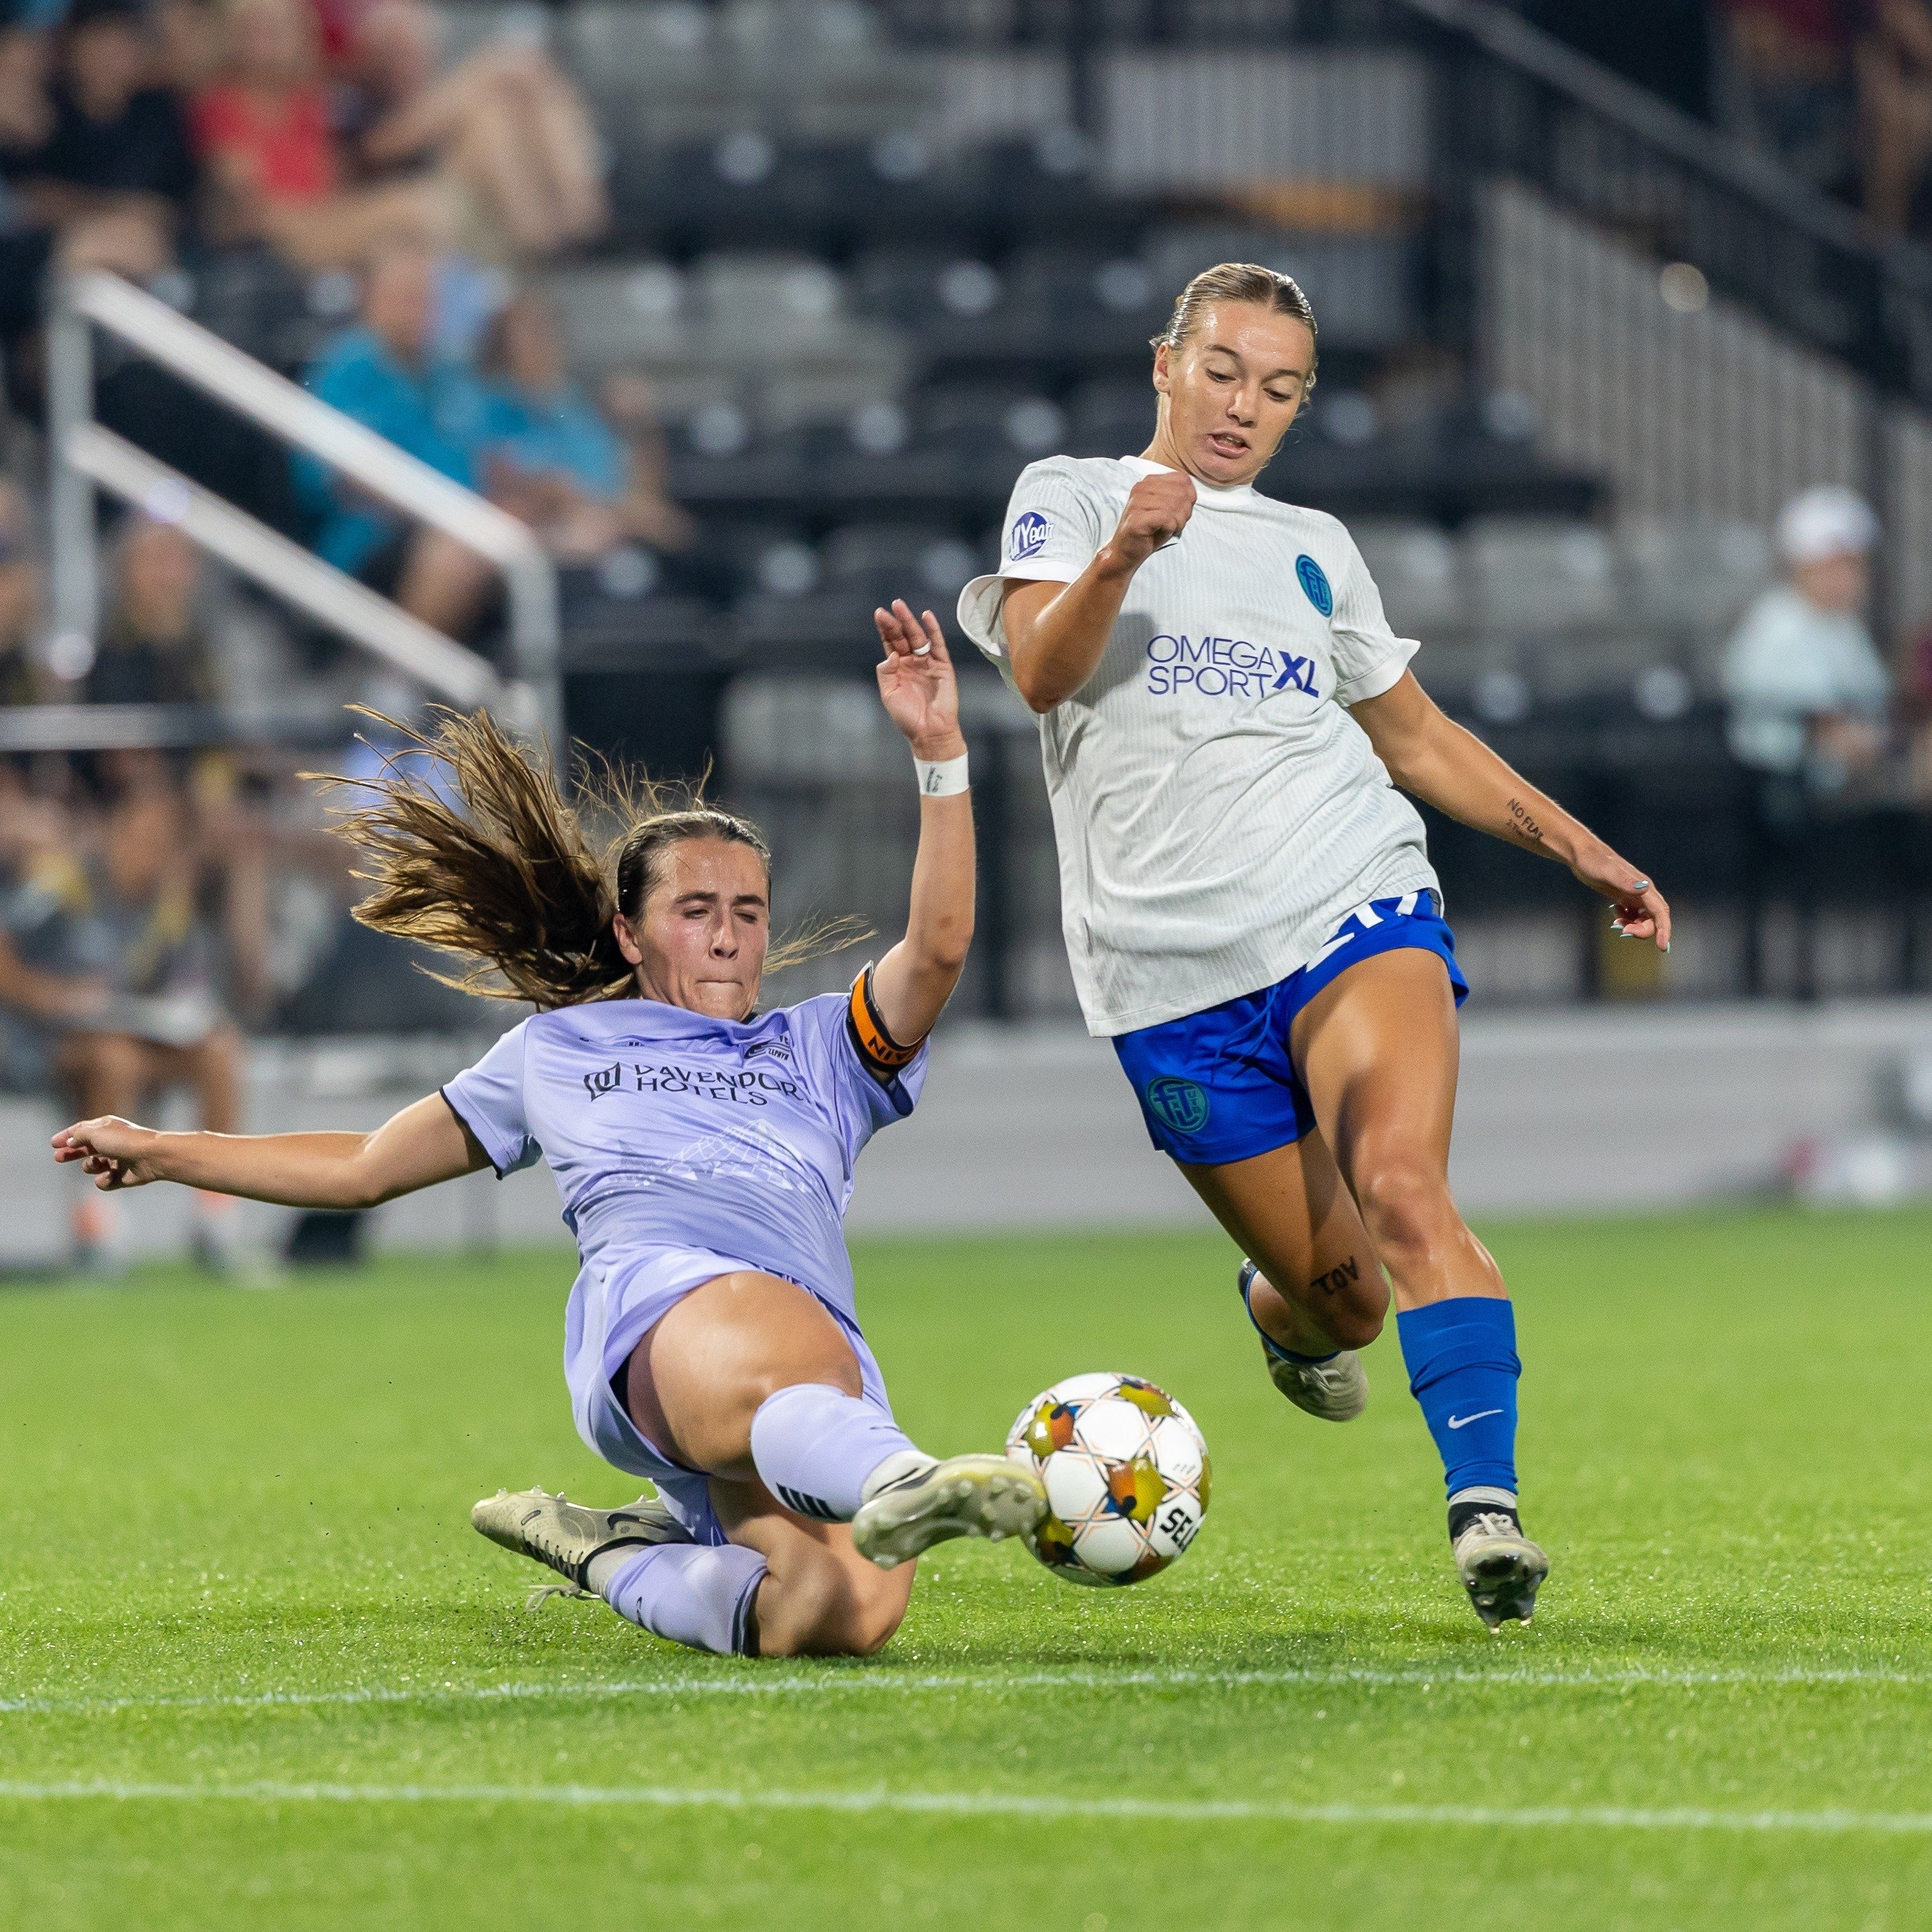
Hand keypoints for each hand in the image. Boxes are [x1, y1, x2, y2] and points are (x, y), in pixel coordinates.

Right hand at [51, 1117, 164, 1190]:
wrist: (152, 1157)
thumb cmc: (123, 1141)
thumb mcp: (96, 1132)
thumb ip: (79, 1135)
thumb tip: (71, 1141)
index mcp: (106, 1127)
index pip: (82, 1130)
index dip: (67, 1136)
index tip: (52, 1143)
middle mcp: (111, 1142)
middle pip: (85, 1149)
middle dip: (72, 1153)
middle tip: (58, 1157)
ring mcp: (117, 1159)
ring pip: (92, 1166)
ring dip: (90, 1166)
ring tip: (97, 1164)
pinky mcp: (123, 1176)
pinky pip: (104, 1182)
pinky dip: (105, 1180)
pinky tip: (111, 1176)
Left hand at [873, 600, 964, 758]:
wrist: (929, 732)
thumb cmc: (907, 717)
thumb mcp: (889, 694)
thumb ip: (886, 672)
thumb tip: (891, 653)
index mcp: (898, 668)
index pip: (891, 643)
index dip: (885, 629)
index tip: (879, 614)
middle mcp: (913, 662)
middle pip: (903, 636)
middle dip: (896, 621)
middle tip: (890, 606)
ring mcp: (928, 663)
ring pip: (918, 637)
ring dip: (910, 621)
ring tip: (901, 606)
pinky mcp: (943, 666)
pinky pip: (938, 645)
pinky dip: (933, 630)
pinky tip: (927, 617)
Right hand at [1102, 472, 1195, 573]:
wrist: (1126, 551)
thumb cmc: (1149, 531)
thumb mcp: (1168, 509)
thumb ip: (1180, 497)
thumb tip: (1192, 495)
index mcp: (1149, 481)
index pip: (1183, 480)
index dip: (1189, 498)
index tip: (1180, 513)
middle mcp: (1141, 487)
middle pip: (1181, 493)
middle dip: (1185, 512)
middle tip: (1176, 524)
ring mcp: (1137, 502)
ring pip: (1175, 505)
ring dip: (1178, 522)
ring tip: (1169, 529)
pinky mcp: (1137, 518)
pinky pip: (1167, 518)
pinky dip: (1170, 528)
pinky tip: (1162, 532)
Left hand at [1572, 846, 1671, 951]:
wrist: (1582, 854)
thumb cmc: (1594, 861)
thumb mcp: (1608, 872)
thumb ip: (1626, 881)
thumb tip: (1644, 889)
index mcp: (1644, 887)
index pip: (1661, 913)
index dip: (1664, 930)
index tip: (1662, 947)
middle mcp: (1643, 892)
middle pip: (1654, 919)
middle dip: (1642, 930)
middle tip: (1622, 932)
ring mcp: (1634, 894)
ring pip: (1643, 918)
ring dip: (1633, 926)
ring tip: (1616, 922)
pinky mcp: (1624, 896)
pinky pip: (1633, 915)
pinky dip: (1626, 920)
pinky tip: (1615, 915)